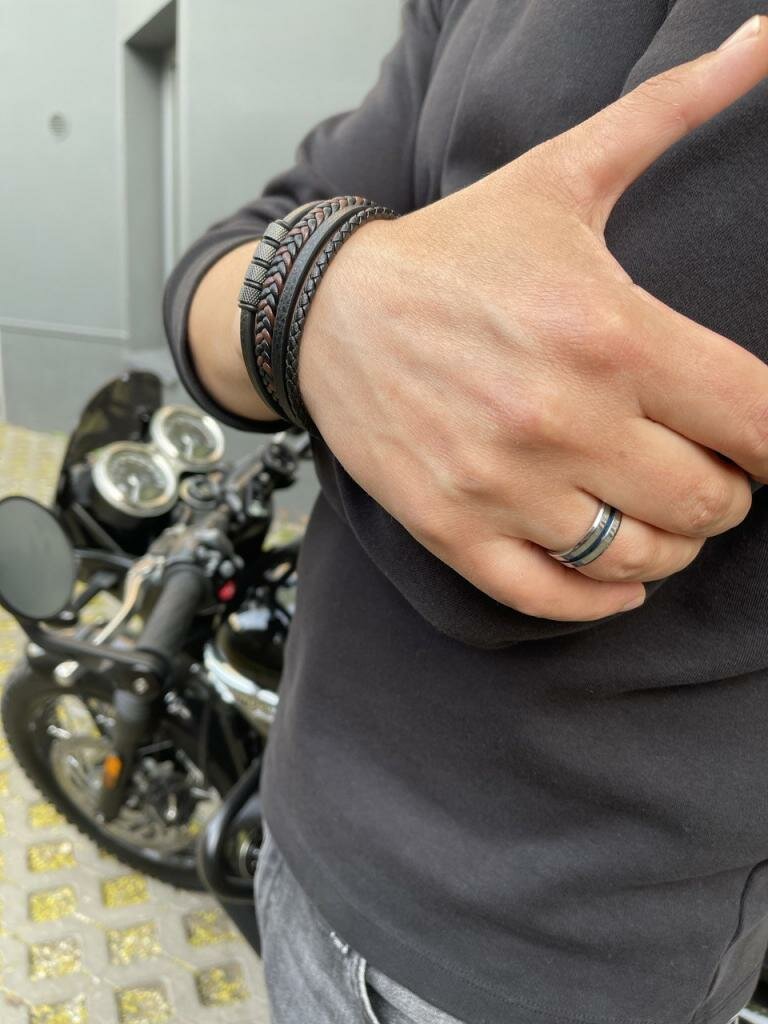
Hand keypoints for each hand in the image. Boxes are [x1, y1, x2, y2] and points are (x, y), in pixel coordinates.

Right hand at [299, 16, 767, 621]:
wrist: (331, 311)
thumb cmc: (455, 252)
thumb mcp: (563, 178)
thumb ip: (672, 112)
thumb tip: (765, 40)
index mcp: (609, 332)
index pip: (759, 422)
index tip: (756, 433)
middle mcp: (560, 417)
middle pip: (711, 501)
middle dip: (725, 491)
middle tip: (702, 467)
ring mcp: (501, 484)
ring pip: (640, 558)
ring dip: (669, 544)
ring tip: (655, 511)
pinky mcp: (453, 528)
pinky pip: (553, 599)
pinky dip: (600, 599)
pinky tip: (613, 573)